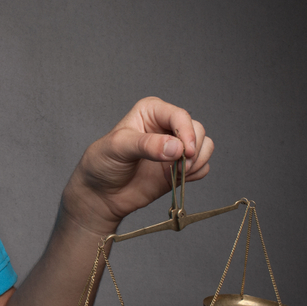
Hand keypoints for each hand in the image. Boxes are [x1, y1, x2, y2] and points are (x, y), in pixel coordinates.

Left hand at [63, 97, 213, 234]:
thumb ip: (146, 145)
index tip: (184, 152)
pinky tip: (176, 179)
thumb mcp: (118, 148)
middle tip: (178, 166)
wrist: (101, 194)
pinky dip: (196, 173)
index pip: (180, 116)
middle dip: (193, 149)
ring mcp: (174, 147)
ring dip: (197, 161)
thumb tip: (176, 147)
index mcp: (151, 111)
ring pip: (205, 146)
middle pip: (198, 130)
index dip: (186, 133)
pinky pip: (203, 166)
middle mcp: (166, 126)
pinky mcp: (180, 167)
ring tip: (176, 173)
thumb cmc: (102, 163)